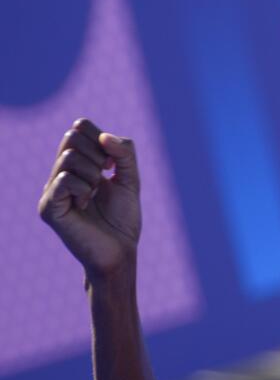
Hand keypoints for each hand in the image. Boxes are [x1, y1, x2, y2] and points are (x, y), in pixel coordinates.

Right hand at [38, 118, 141, 278]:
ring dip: (93, 175)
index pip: (79, 127)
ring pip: (68, 157)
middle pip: (72, 137)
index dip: (100, 138)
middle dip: (98, 156)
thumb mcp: (130, 179)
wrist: (119, 251)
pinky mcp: (48, 206)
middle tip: (104, 179)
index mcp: (77, 164)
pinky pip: (64, 179)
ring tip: (95, 195)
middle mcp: (60, 173)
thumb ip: (125, 153)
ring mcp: (51, 189)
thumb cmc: (123, 219)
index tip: (112, 164)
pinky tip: (86, 205)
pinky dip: (84, 188)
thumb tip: (104, 136)